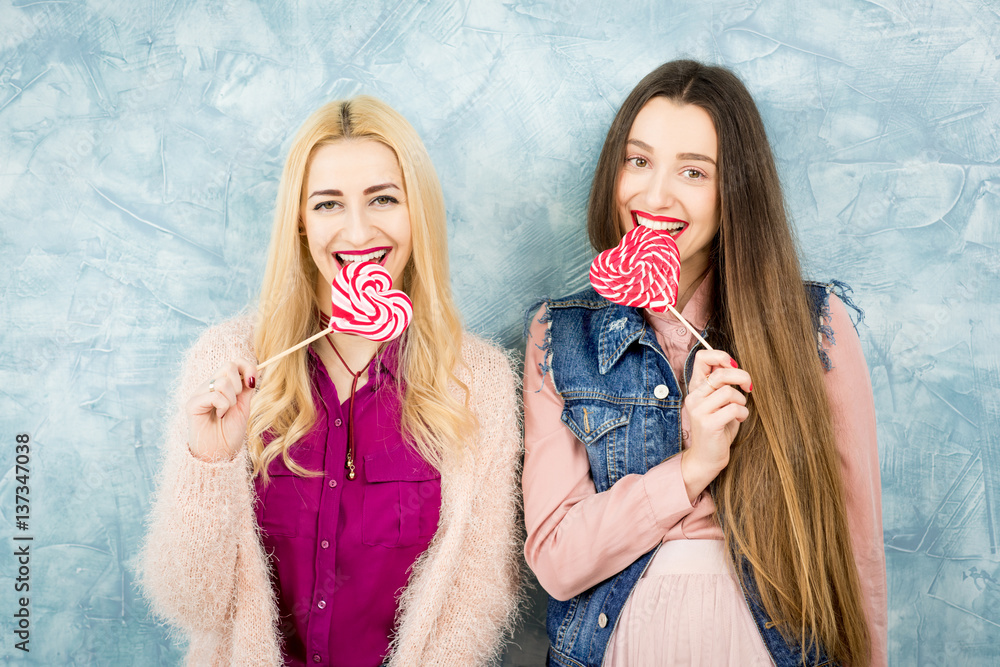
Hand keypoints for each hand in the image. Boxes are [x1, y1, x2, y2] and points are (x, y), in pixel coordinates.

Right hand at [185, 360, 256, 461]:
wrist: (220, 453)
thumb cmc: (230, 432)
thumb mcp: (244, 407)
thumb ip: (247, 388)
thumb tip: (257, 370)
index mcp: (221, 384)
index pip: (234, 362)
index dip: (247, 367)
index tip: (253, 382)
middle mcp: (209, 385)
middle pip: (228, 366)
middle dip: (239, 386)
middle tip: (234, 403)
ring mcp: (200, 393)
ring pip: (222, 381)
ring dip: (231, 400)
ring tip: (225, 412)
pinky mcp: (192, 403)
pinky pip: (215, 395)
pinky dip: (223, 406)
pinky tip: (219, 416)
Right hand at [680, 349, 751, 502]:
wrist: (706, 458)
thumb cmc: (718, 428)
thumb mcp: (719, 402)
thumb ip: (723, 384)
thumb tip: (734, 365)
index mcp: (695, 388)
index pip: (702, 358)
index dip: (721, 356)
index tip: (734, 366)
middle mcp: (693, 397)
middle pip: (721, 373)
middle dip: (741, 377)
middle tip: (749, 386)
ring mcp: (699, 410)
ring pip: (729, 392)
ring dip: (741, 402)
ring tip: (738, 412)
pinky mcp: (708, 424)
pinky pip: (734, 409)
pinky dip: (742, 414)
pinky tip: (738, 420)